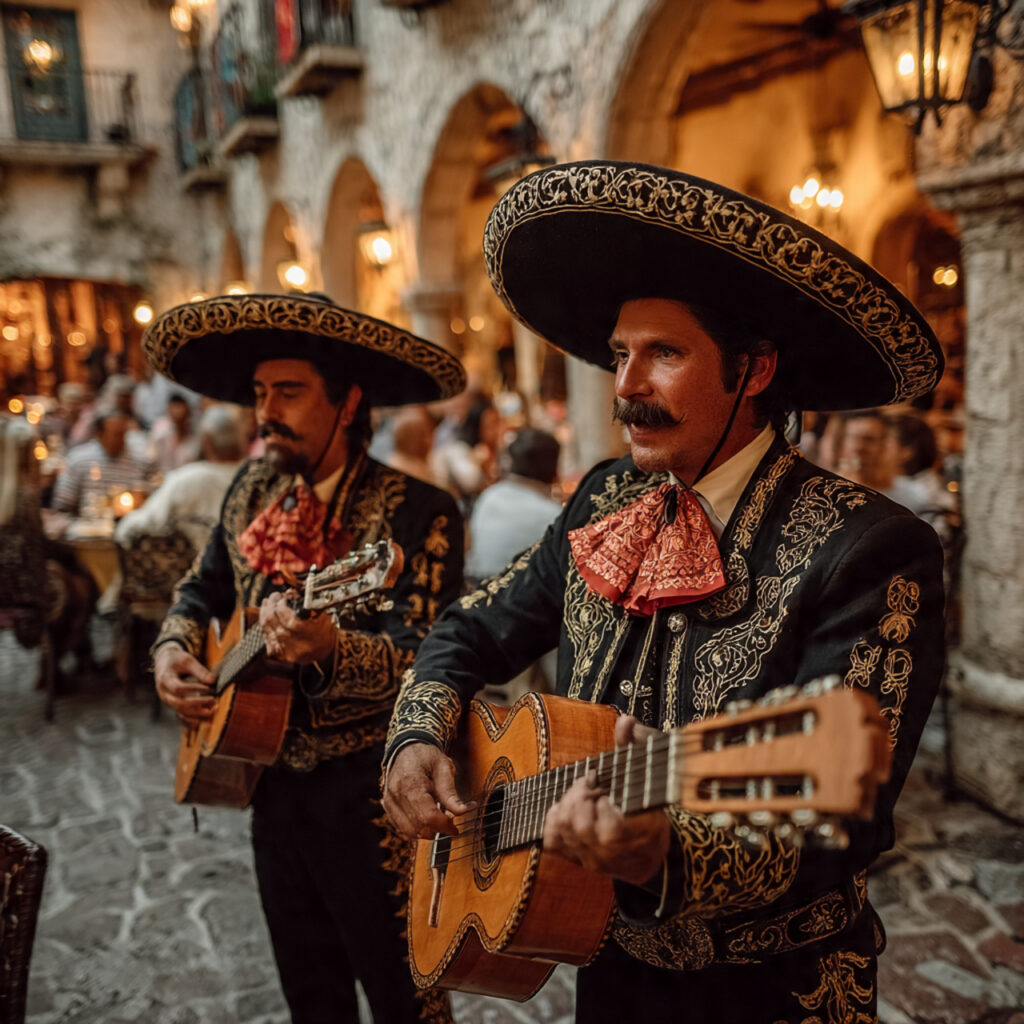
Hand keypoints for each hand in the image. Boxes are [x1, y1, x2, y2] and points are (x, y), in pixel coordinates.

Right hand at [154, 643, 216, 727]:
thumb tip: (214, 681)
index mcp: (165, 679)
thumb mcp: (187, 660)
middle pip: (178, 703)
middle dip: (197, 704)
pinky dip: (190, 719)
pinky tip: (201, 721)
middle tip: (212, 701)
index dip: (194, 689)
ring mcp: (167, 700)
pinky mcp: (172, 704)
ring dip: (196, 713)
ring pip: (180, 711)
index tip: (208, 688)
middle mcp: (164, 692)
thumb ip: (200, 671)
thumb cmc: (176, 660)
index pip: (178, 688)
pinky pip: (179, 714)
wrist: (164, 662)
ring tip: (211, 711)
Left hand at [259, 591, 335, 664]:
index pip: (281, 611)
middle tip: (273, 597)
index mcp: (300, 630)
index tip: (282, 596)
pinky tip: (266, 618)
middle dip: (270, 604)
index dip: (280, 601)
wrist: (326, 655)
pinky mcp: (278, 654)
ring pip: (265, 626)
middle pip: (271, 618)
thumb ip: (306, 603)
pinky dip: (265, 626)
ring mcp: (282, 649)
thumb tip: (290, 593)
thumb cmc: (325, 634)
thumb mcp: (321, 616)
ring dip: (264, 613)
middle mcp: (289, 640)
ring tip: (267, 604)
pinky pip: (266, 637)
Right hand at [383, 742, 472, 838]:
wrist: (406, 749)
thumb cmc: (426, 756)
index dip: (444, 825)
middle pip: (419, 827)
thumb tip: (462, 812)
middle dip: (437, 829)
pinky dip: (417, 827)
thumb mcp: (443, 767)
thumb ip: (450, 792)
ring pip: (410, 831)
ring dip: (427, 831)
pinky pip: (403, 827)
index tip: (455, 828)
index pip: (428, 816)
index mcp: (411, 782)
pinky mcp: (388, 806)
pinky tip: (426, 817)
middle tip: (450, 822)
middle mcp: (396, 794)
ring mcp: (389, 801)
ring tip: (438, 818)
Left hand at [542, 714, 669, 884]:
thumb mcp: (644, 780)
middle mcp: (611, 852)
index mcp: (635, 833)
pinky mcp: (576, 859)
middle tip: (590, 784)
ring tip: (580, 794)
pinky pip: (551, 840)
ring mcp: (592, 858)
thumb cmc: (647, 813)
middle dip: (580, 795)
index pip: (610, 825)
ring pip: (564, 827)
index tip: (606, 788)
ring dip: (567, 802)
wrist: (645, 856)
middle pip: (579, 822)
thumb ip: (630, 747)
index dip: (602, 799)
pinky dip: (552, 820)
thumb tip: (626, 720)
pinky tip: (566, 808)